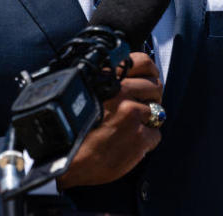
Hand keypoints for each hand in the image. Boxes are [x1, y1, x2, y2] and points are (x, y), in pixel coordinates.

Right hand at [56, 52, 162, 189]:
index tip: (148, 78)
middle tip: (140, 106)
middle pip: (154, 86)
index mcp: (106, 78)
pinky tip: (129, 143)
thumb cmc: (70, 129)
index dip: (149, 71)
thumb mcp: (82, 93)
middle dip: (151, 97)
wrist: (66, 160)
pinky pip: (155, 134)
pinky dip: (146, 140)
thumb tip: (123, 76)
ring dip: (146, 120)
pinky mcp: (139, 136)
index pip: (142, 62)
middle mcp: (120, 92)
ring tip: (129, 128)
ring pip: (157, 110)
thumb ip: (102, 81)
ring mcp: (131, 113)